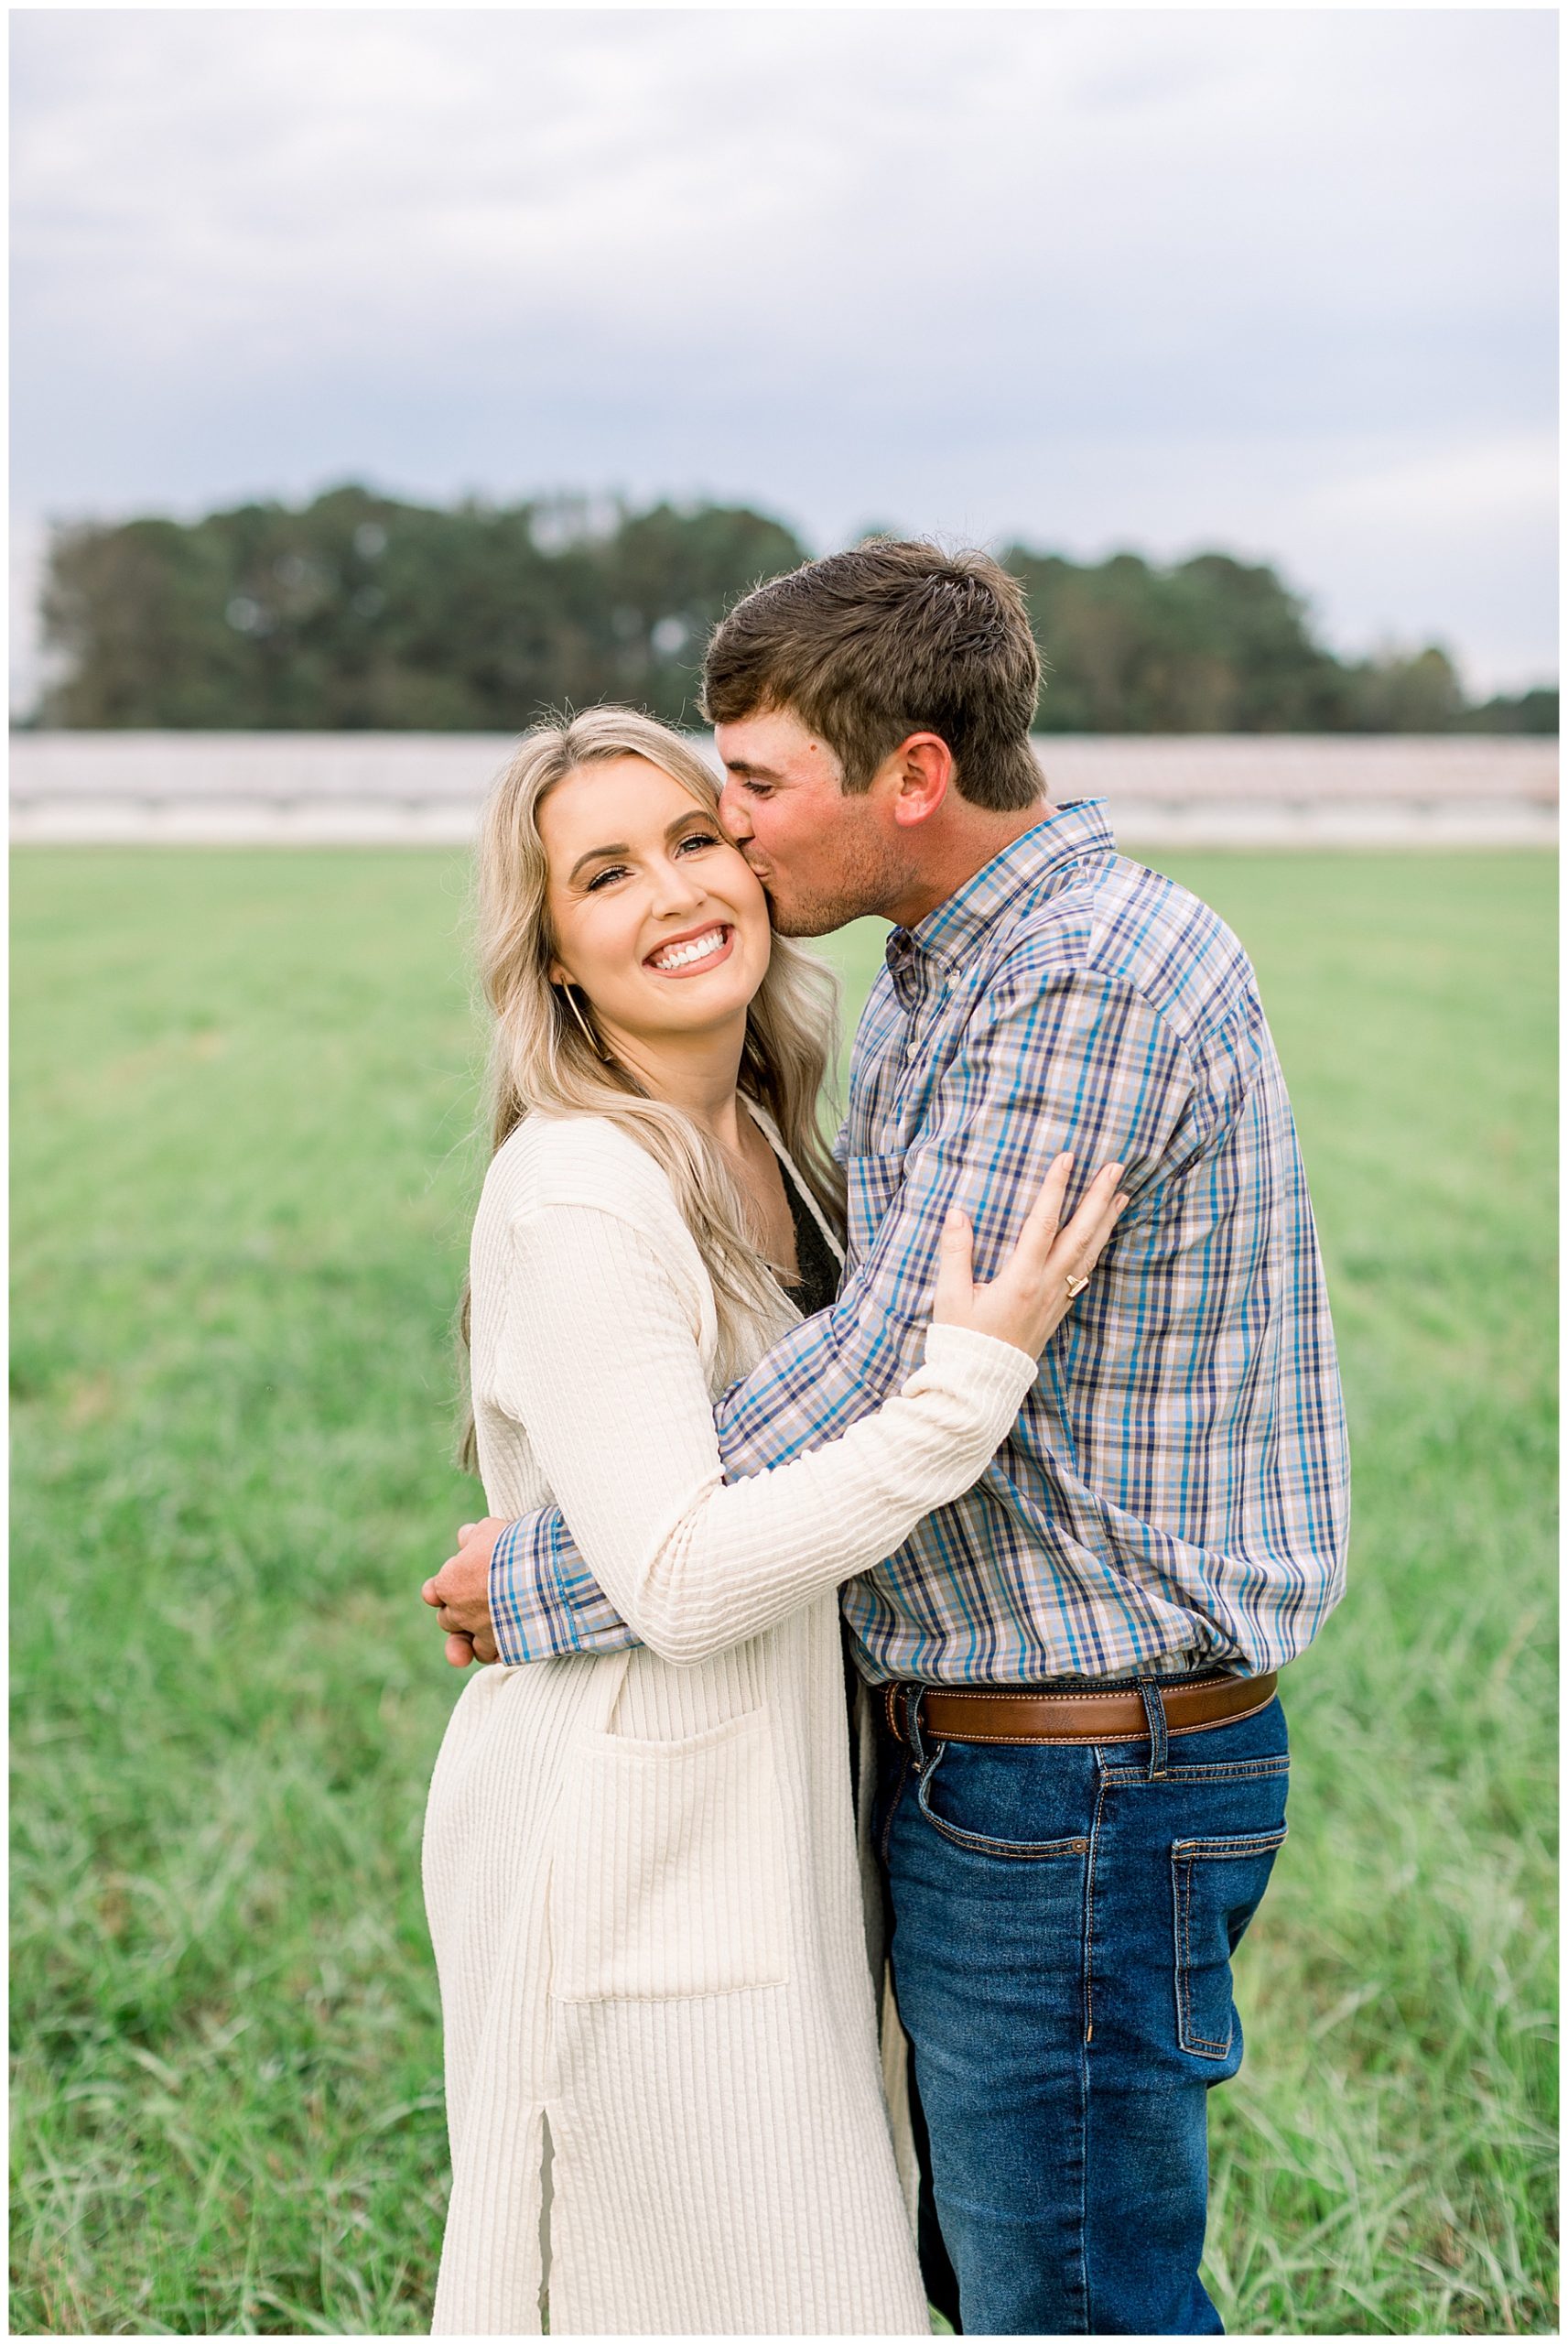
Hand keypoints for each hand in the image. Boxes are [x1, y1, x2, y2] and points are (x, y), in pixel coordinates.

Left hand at [422, 1517, 507, 1668]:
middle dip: (459, 1614)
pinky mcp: (505, 1648)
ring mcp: (481, 1633)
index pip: (433, 1593)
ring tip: (493, 1630)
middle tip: (482, 1601)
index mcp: (449, 1584)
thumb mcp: (489, 1530)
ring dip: (476, 1641)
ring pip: (469, 1647)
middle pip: (447, 1621)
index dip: (443, 1590)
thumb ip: (472, 1537)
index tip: (458, 1583)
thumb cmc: (513, 1546)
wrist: (544, 1571)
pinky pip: (496, 1656)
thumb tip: (465, 1538)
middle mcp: (459, 1613)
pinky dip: (500, 1651)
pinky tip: (512, 1640)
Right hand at [933, 1153, 1127, 1355]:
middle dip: (1099, 1198)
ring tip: (1122, 1194)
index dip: (1056, 1188)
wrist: (981, 1384)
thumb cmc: (964, 1340)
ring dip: (1107, 1220)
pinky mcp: (1059, 1310)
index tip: (1068, 1159)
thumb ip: (955, 1253)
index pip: (1043, 1223)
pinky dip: (1098, 1247)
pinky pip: (1086, 1271)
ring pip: (1089, 1252)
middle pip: (1080, 1234)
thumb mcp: (950, 1296)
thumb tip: (957, 1213)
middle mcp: (1047, 1286)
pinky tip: (1103, 1235)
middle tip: (1116, 1168)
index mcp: (1021, 1279)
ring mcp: (1057, 1299)